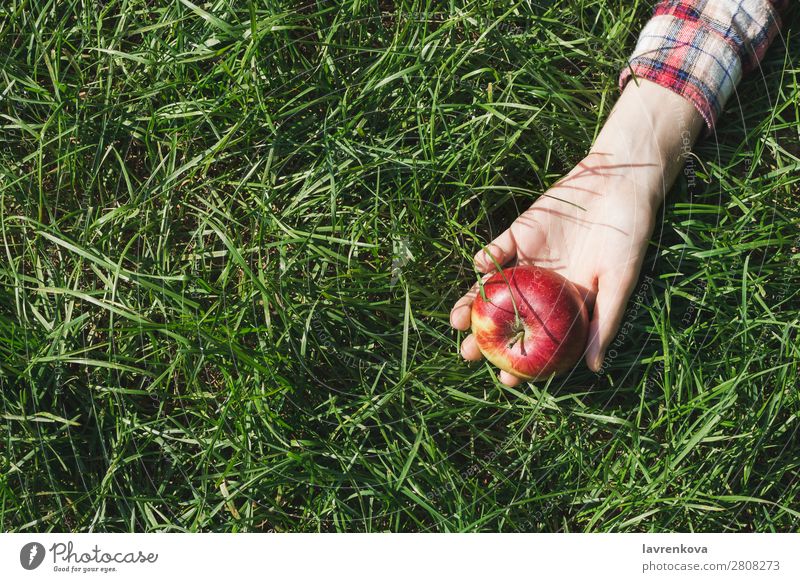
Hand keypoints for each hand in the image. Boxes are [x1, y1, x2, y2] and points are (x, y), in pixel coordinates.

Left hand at [450, 79, 703, 385]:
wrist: (622, 181)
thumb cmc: (629, 235)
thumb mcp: (620, 281)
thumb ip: (604, 321)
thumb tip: (593, 369)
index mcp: (568, 304)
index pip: (540, 340)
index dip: (522, 362)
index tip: (506, 381)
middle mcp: (544, 286)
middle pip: (509, 317)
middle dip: (486, 338)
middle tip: (468, 354)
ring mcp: (529, 259)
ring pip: (494, 288)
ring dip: (472, 303)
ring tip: (456, 321)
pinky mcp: (521, 231)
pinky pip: (498, 248)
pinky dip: (487, 258)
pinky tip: (478, 268)